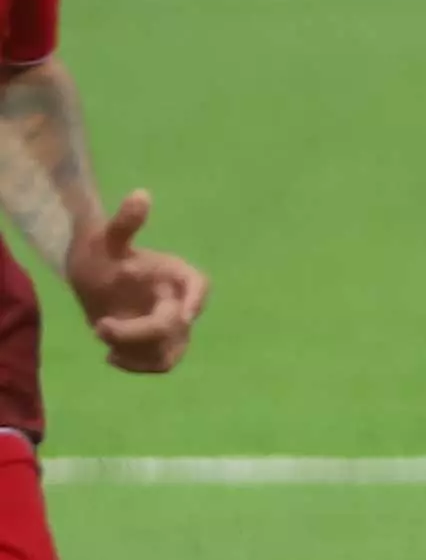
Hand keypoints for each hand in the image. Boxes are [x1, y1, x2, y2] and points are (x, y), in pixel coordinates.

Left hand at [68, 193, 202, 373]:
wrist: (91, 277)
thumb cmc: (100, 255)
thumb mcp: (106, 239)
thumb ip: (124, 223)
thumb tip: (140, 194)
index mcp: (175, 275)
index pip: (199, 286)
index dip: (196, 301)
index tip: (183, 316)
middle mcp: (178, 301)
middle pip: (174, 325)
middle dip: (139, 332)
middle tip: (99, 327)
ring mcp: (169, 326)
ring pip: (169, 350)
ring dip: (137, 351)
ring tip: (106, 341)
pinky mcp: (156, 345)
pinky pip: (159, 363)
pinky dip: (137, 365)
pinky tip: (110, 356)